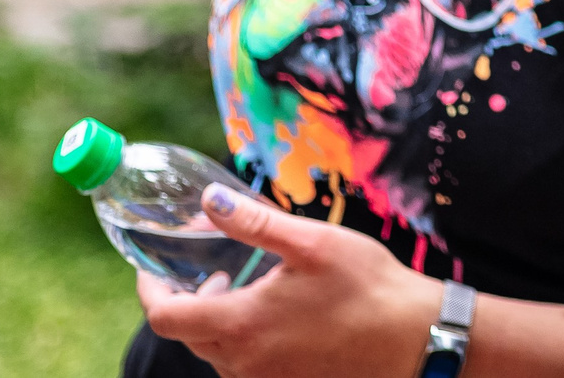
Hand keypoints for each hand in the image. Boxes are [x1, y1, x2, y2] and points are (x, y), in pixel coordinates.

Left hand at [135, 186, 440, 377]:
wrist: (413, 340)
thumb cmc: (367, 288)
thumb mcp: (312, 243)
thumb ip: (254, 223)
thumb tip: (208, 201)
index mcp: (241, 323)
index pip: (164, 316)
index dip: (149, 290)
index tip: (153, 267)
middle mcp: (241, 360)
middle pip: (186, 334)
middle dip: (188, 299)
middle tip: (212, 268)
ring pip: (214, 350)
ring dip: (217, 318)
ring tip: (248, 285)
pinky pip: (242, 363)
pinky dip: (242, 337)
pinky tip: (276, 313)